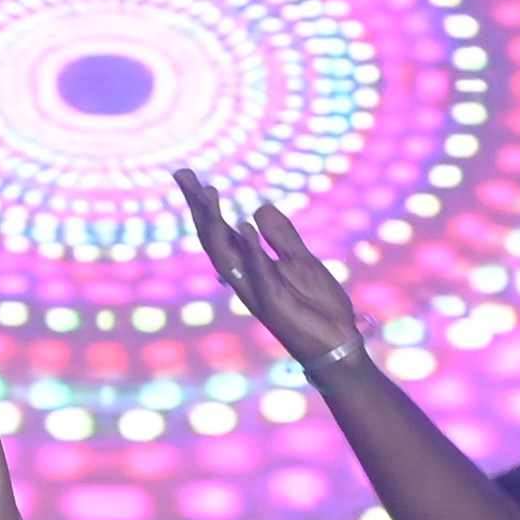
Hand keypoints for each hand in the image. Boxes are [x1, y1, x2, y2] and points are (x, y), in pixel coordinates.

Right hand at [173, 166, 374, 371]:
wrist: (336, 344)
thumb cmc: (317, 306)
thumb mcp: (300, 260)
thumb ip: (280, 236)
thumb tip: (258, 208)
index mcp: (250, 266)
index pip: (220, 231)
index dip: (203, 205)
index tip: (188, 177)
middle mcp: (246, 278)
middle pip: (213, 239)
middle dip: (198, 208)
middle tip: (183, 176)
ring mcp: (257, 291)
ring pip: (226, 255)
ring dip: (215, 224)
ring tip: (207, 193)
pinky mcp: (275, 303)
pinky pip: (260, 273)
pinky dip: (251, 250)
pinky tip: (244, 226)